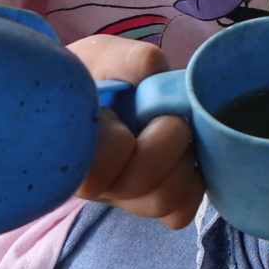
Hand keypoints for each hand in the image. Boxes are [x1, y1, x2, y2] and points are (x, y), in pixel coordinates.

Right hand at [68, 34, 202, 228]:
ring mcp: (126, 198)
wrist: (101, 91)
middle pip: (138, 187)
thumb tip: (154, 71)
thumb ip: (126, 60)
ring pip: (163, 202)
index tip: (119, 109)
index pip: (95, 174)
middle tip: (169, 117)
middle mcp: (98, 185)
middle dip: (165, 145)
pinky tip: (186, 155)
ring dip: (183, 163)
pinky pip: (180, 212)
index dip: (118, 142)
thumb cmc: (95, 75)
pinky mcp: (153, 203)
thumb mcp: (102, 56)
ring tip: (180, 132)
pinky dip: (194, 184)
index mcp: (74, 153)